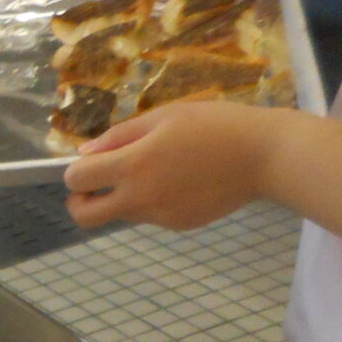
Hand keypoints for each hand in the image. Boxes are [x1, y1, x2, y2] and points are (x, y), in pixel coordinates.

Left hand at [65, 102, 278, 230]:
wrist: (266, 156)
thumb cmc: (216, 125)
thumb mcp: (165, 117)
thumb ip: (119, 136)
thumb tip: (84, 154)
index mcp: (133, 165)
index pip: (76, 180)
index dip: (76, 171)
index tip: (90, 162)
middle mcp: (140, 197)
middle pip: (85, 216)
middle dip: (80, 201)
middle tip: (95, 185)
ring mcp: (159, 216)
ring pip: (120, 214)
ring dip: (123, 197)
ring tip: (157, 170)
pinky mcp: (178, 225)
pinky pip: (150, 216)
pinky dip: (153, 201)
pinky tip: (182, 181)